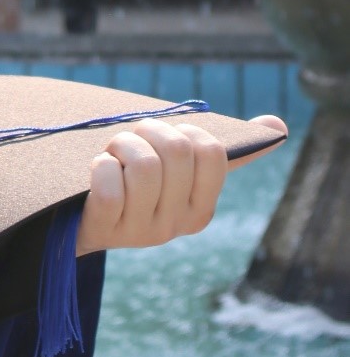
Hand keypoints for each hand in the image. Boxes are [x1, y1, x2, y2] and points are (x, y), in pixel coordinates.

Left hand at [76, 114, 285, 255]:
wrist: (78, 218)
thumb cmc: (133, 182)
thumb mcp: (177, 169)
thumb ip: (220, 151)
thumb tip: (276, 125)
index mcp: (201, 207)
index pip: (211, 152)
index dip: (184, 130)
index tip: (166, 137)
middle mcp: (178, 224)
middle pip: (176, 151)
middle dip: (147, 130)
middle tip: (130, 140)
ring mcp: (143, 231)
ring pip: (144, 165)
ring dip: (120, 145)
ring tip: (112, 155)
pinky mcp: (106, 229)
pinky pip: (111, 187)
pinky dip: (100, 167)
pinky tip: (97, 172)